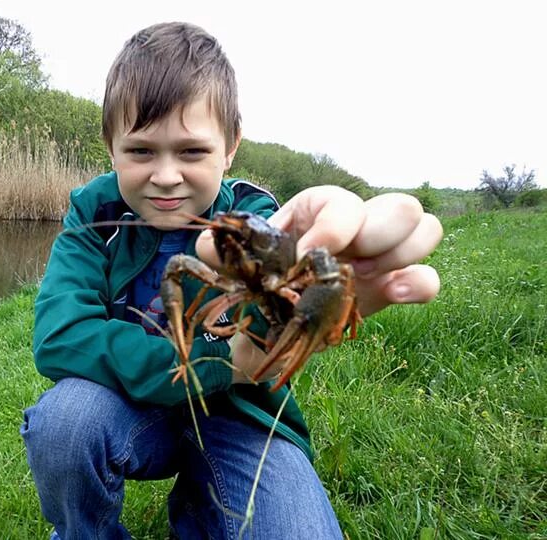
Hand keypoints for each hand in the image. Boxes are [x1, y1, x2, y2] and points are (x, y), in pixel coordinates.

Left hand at [197, 185, 442, 317]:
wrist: (268, 332)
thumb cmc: (256, 288)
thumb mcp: (235, 269)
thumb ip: (219, 253)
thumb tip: (208, 242)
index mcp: (315, 213)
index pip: (340, 201)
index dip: (333, 226)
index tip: (307, 258)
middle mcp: (354, 227)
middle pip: (398, 207)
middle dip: (377, 235)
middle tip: (346, 268)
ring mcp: (379, 257)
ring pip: (424, 229)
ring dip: (399, 255)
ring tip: (362, 280)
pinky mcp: (392, 288)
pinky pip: (427, 277)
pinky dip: (418, 284)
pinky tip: (394, 294)